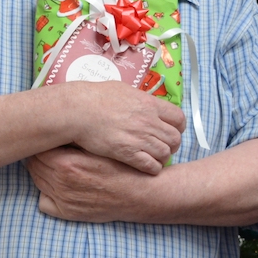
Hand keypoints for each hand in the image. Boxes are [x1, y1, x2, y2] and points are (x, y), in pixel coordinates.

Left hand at [25, 147, 146, 221]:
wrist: (141, 193)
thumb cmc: (123, 166)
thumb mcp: (98, 147)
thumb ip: (73, 141)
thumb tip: (55, 131)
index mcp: (66, 164)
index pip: (39, 150)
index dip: (41, 141)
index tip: (45, 137)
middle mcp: (61, 184)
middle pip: (34, 165)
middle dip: (37, 154)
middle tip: (44, 147)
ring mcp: (63, 200)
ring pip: (37, 181)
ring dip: (40, 170)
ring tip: (50, 162)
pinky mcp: (68, 213)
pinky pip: (43, 203)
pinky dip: (45, 193)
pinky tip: (55, 184)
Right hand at [57, 81, 182, 171]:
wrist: (78, 110)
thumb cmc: (94, 97)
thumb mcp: (122, 89)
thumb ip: (138, 98)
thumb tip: (143, 101)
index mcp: (149, 104)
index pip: (179, 118)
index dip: (178, 127)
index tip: (172, 131)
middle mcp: (148, 121)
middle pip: (175, 138)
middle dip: (172, 145)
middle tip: (163, 147)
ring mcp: (139, 138)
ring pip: (165, 153)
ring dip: (161, 157)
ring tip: (153, 157)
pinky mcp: (128, 153)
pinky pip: (151, 166)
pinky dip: (152, 168)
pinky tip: (145, 166)